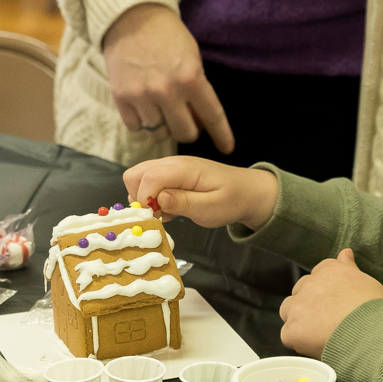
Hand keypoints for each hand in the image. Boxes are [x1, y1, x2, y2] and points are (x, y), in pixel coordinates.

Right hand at [102, 3, 235, 152]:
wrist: (131, 18)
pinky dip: (141, 122)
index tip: (227, 148)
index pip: (212, 116)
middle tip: (185, 120)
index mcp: (191, 78)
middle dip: (188, 130)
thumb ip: (197, 90)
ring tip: (161, 110)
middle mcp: (167, 91)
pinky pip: (135, 127)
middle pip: (185, 133)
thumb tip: (199, 122)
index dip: (222, 136)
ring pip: (158, 134)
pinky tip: (144, 107)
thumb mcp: (192, 58)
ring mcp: (142, 96)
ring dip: (163, 127)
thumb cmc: (168, 37)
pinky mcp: (121, 97)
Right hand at [124, 156, 277, 229]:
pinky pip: (148, 183)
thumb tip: (158, 199)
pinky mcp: (170, 175)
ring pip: (138, 178)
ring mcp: (170, 167)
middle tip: (160, 215)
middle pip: (134, 174)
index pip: (148, 178)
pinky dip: (152, 198)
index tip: (156, 218)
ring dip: (145, 199)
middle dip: (139, 198)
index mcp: (183, 169)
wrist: (248, 191)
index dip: (145, 200)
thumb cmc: (232, 200)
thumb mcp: (212, 208)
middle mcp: (172, 163)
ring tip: (169, 213)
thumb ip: (184, 203)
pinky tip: (171, 209)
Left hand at [279, 249, 382, 358]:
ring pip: (288, 310)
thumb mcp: (367, 282)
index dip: (325, 290)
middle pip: (300, 291)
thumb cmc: (374, 310)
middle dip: (309, 303)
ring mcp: (298, 306)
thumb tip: (345, 253)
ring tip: (317, 334)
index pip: (318, 274)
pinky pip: (288, 335)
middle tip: (326, 319)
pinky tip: (315, 347)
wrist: (369, 334)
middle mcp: (310, 284)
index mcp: (329, 271)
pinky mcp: (292, 329)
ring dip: (298, 319)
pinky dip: (299, 342)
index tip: (334, 302)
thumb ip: (350, 268)